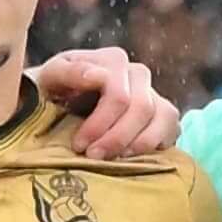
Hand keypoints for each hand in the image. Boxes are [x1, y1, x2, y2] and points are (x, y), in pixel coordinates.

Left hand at [30, 47, 182, 163]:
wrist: (56, 102)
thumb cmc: (51, 90)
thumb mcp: (50, 78)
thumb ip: (68, 72)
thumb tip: (98, 75)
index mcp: (112, 61)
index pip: (118, 95)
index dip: (100, 124)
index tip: (79, 145)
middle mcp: (137, 74)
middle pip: (141, 108)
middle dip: (117, 138)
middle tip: (93, 157)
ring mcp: (152, 93)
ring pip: (162, 117)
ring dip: (139, 144)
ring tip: (115, 160)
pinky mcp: (161, 114)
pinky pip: (172, 127)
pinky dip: (157, 145)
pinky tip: (132, 157)